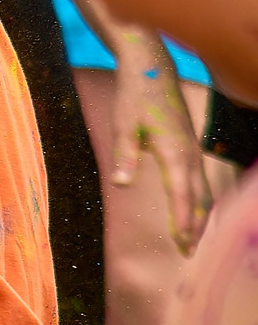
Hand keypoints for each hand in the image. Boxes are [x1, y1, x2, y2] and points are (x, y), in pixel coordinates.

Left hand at [107, 29, 213, 250]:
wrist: (152, 70)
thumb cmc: (134, 97)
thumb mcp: (123, 124)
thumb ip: (124, 155)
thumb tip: (120, 183)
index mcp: (174, 152)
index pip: (182, 195)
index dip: (182, 221)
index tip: (182, 244)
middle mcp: (190, 154)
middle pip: (199, 199)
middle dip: (195, 227)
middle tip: (188, 254)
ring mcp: (194, 151)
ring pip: (204, 191)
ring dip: (200, 216)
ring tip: (193, 240)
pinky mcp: (191, 147)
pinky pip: (202, 181)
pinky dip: (201, 200)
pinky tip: (196, 210)